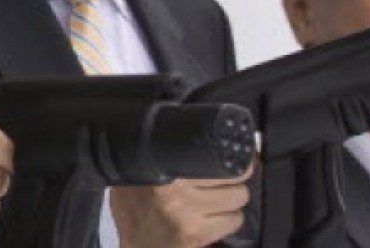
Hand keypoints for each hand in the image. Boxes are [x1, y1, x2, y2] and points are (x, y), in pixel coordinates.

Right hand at [110, 167, 251, 247]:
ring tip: (211, 199)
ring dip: (230, 199)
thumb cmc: (137, 205)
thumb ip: (163, 153)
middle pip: (232, 174)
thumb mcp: (140, 170)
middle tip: (218, 180)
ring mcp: (186, 214)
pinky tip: (210, 218)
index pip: (213, 153)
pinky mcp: (196, 234)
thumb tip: (200, 133)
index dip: (229, 154)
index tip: (235, 154)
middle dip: (231, 177)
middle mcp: (174, 190)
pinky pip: (234, 220)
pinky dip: (228, 219)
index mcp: (162, 167)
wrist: (132, 243)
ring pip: (237, 197)